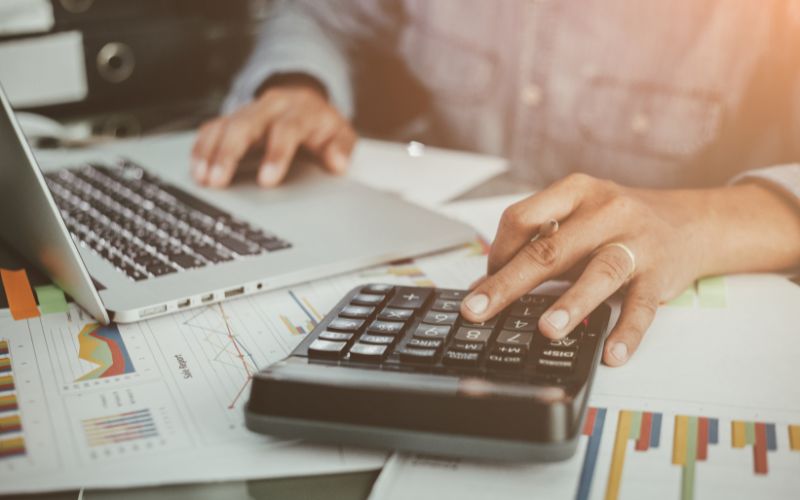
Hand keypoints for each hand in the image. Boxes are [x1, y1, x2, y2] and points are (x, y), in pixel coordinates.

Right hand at [191, 81, 356, 187]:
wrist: (305, 100)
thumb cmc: (321, 125)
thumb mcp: (340, 133)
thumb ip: (341, 148)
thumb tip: (338, 163)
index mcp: (299, 110)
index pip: (286, 130)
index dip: (275, 155)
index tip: (267, 181)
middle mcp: (270, 107)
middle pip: (245, 124)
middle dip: (229, 153)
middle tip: (218, 181)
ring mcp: (249, 110)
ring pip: (224, 125)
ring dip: (210, 152)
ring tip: (202, 178)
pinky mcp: (233, 117)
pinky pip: (212, 128)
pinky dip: (202, 147)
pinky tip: (195, 167)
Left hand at [460, 174, 799, 365]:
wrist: (691, 222)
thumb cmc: (617, 224)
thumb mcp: (576, 222)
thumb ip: (537, 248)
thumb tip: (485, 286)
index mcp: (576, 192)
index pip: (523, 217)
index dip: (498, 251)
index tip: (484, 281)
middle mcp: (606, 211)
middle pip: (550, 249)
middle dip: (510, 282)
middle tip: (479, 310)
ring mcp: (636, 242)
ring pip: (600, 272)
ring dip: (572, 302)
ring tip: (547, 330)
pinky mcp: (662, 273)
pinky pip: (643, 306)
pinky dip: (627, 332)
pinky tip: (611, 354)